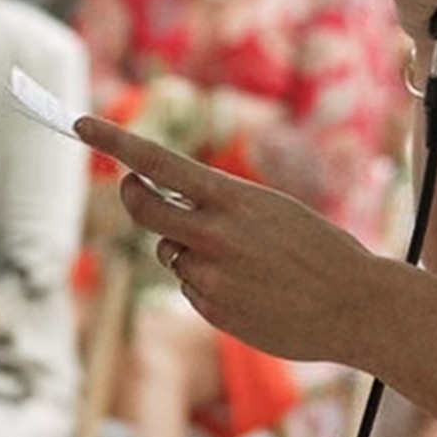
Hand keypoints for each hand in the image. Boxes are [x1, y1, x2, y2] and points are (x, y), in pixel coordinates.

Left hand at [80, 115, 390, 364]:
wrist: (355, 305)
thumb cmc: (318, 250)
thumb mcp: (270, 209)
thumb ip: (219, 206)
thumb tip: (169, 213)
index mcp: (231, 198)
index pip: (159, 163)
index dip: (116, 142)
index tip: (81, 124)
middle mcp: (212, 235)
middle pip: (143, 209)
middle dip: (132, 195)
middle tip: (131, 187)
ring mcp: (208, 276)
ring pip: (170, 254)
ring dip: (188, 251)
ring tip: (243, 262)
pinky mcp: (211, 312)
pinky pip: (190, 290)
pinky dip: (209, 287)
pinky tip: (251, 292)